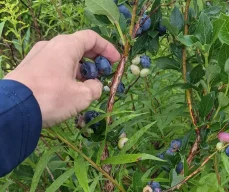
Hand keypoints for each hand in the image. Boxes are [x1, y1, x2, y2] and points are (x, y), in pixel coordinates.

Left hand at [4, 30, 119, 126]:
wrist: (13, 109)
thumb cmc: (52, 97)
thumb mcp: (82, 96)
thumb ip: (95, 88)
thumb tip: (95, 85)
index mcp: (66, 46)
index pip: (91, 38)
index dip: (107, 48)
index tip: (116, 61)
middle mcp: (51, 45)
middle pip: (79, 46)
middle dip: (94, 59)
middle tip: (103, 73)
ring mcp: (38, 55)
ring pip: (66, 57)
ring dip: (81, 68)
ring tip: (87, 84)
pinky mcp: (30, 67)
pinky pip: (54, 65)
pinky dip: (67, 72)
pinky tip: (69, 88)